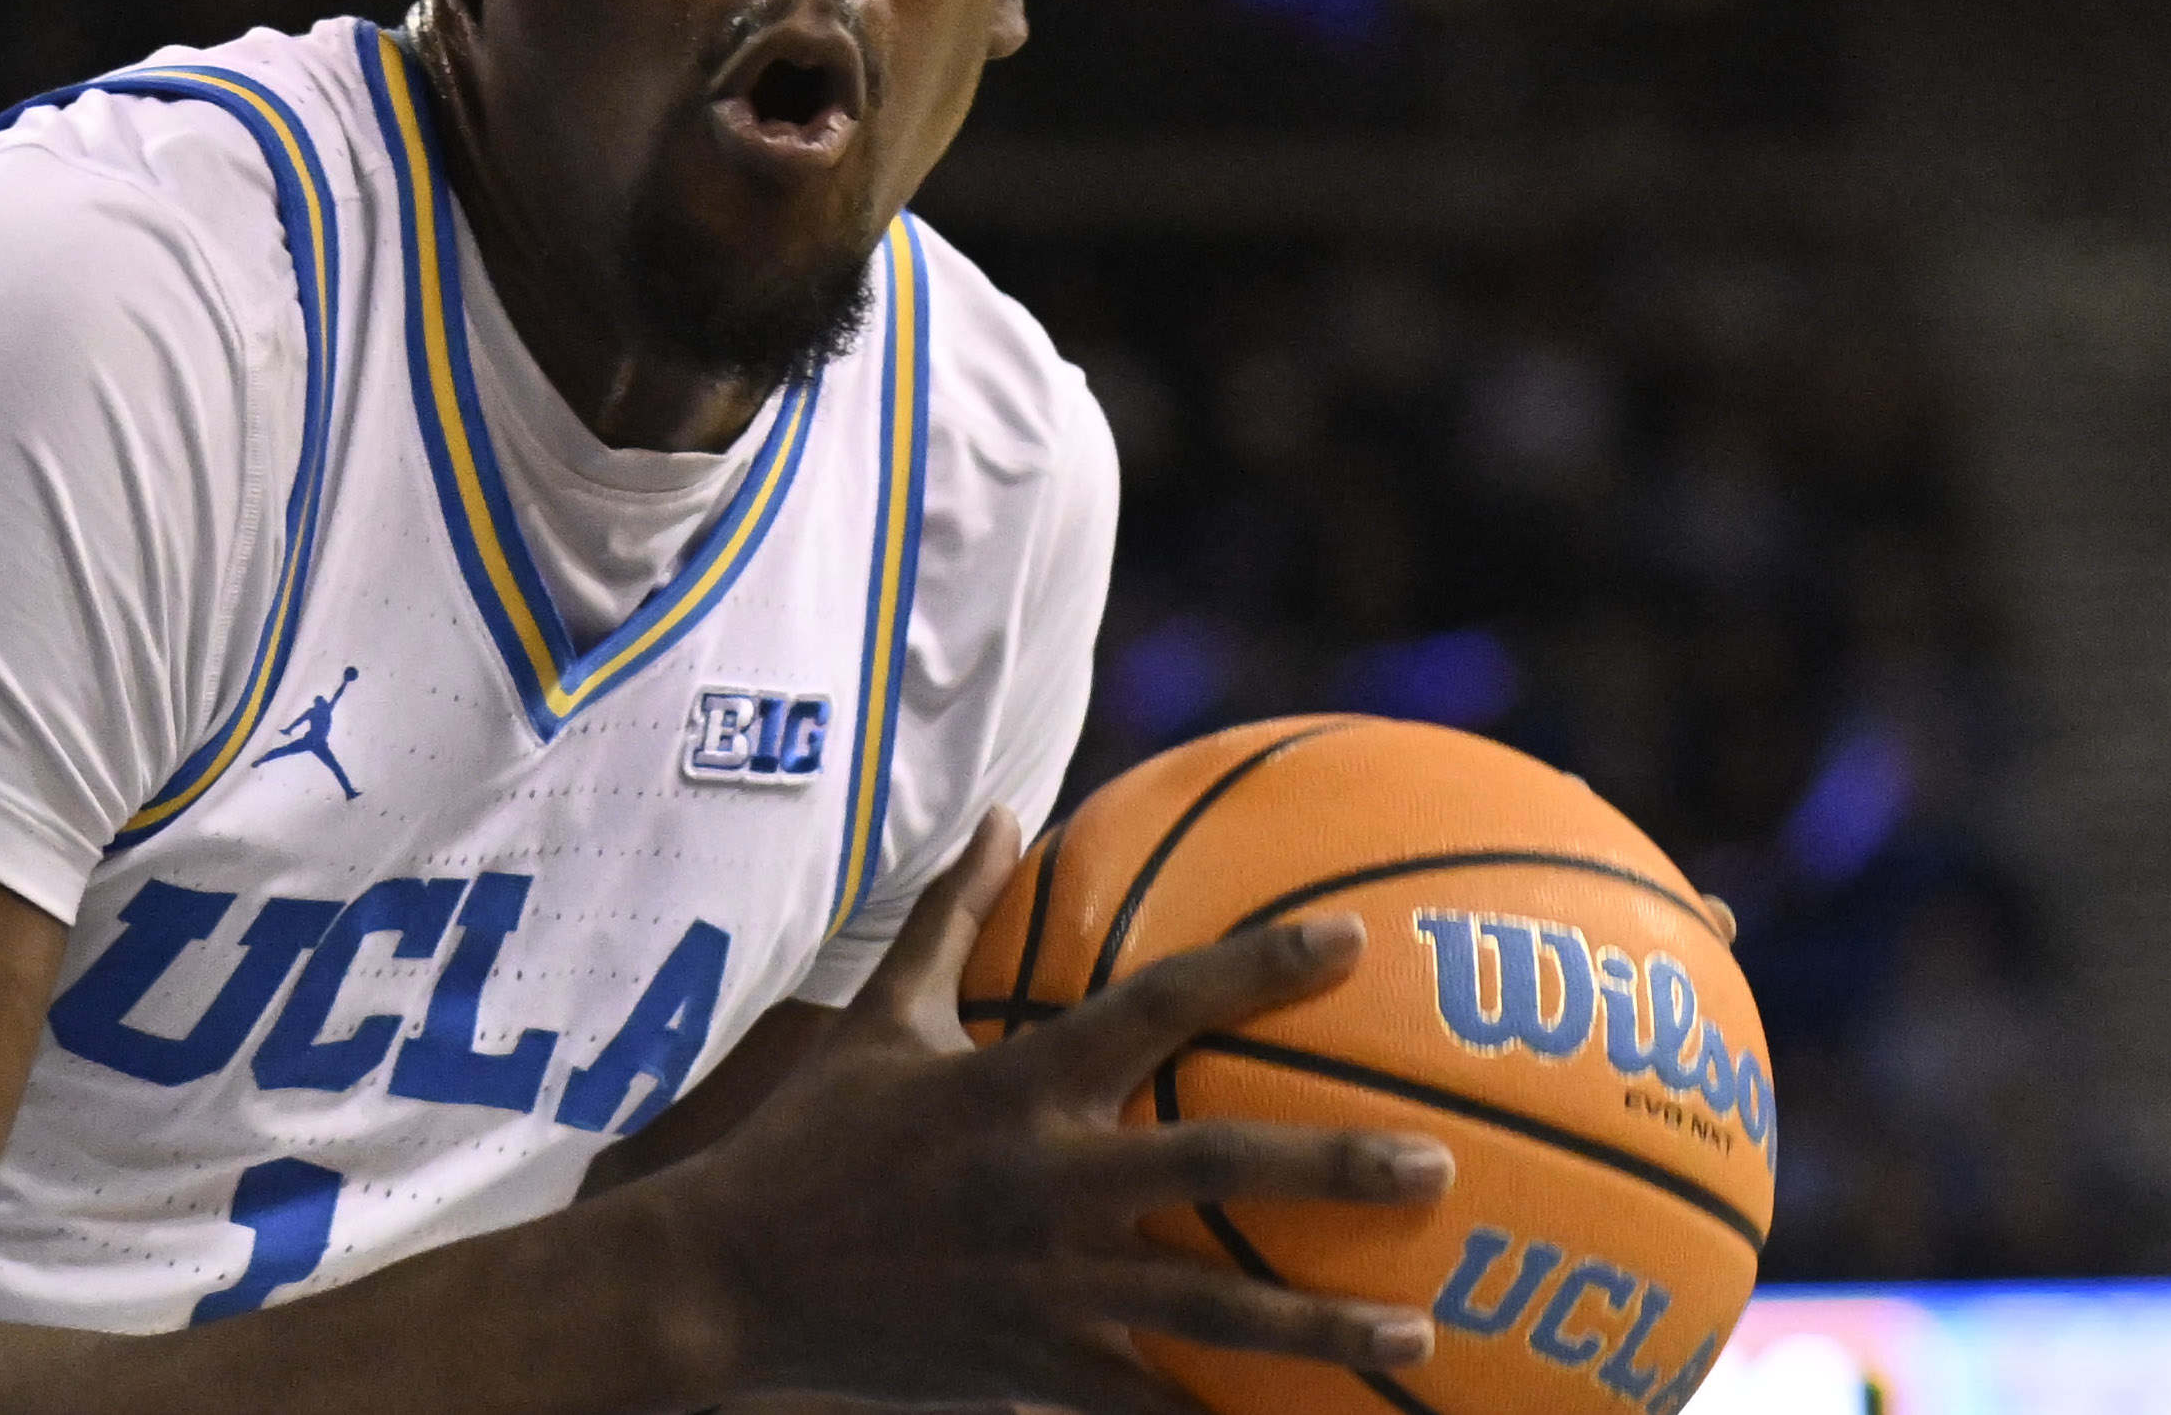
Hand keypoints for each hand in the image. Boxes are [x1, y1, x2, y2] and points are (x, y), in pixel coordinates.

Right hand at [562, 820, 1453, 1414]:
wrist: (734, 1284)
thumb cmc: (812, 1142)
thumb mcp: (876, 1020)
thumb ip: (947, 920)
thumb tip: (1003, 814)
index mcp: (1012, 1085)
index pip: (1154, 1008)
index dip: (1253, 970)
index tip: (1349, 942)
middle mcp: (1044, 1184)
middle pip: (1213, 1168)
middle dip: (1330, 1167)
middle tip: (1435, 1166)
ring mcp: (1046, 1288)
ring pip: (1209, 1310)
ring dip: (1319, 1326)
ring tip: (1420, 1332)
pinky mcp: (1034, 1373)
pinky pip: (1152, 1406)